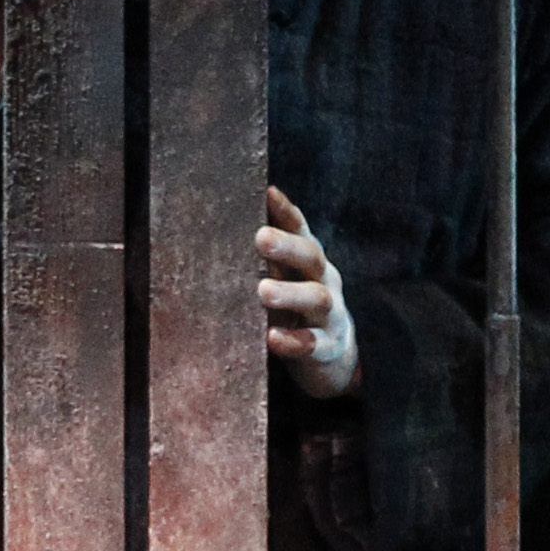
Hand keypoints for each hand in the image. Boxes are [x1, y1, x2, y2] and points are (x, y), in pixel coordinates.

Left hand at [256, 185, 359, 398]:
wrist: (332, 357)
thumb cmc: (294, 308)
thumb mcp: (283, 278)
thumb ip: (262, 258)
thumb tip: (217, 228)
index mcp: (308, 260)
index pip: (300, 229)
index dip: (286, 211)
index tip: (267, 193)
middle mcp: (324, 280)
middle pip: (311, 257)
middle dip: (287, 247)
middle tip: (261, 238)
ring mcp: (330, 314)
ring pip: (317, 298)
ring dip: (290, 293)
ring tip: (263, 291)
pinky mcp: (329, 347)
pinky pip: (313, 343)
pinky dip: (293, 340)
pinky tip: (272, 338)